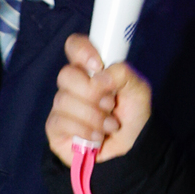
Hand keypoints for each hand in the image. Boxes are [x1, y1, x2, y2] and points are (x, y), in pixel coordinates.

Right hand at [46, 34, 151, 166]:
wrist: (132, 148)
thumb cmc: (133, 114)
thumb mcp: (138, 89)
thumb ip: (123, 73)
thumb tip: (99, 77)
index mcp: (92, 69)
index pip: (74, 46)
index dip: (82, 51)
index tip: (98, 65)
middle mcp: (74, 85)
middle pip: (66, 75)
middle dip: (92, 93)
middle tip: (110, 104)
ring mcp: (62, 106)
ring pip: (64, 100)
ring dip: (93, 115)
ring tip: (110, 125)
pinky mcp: (56, 128)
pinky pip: (60, 121)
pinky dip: (83, 129)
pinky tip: (97, 136)